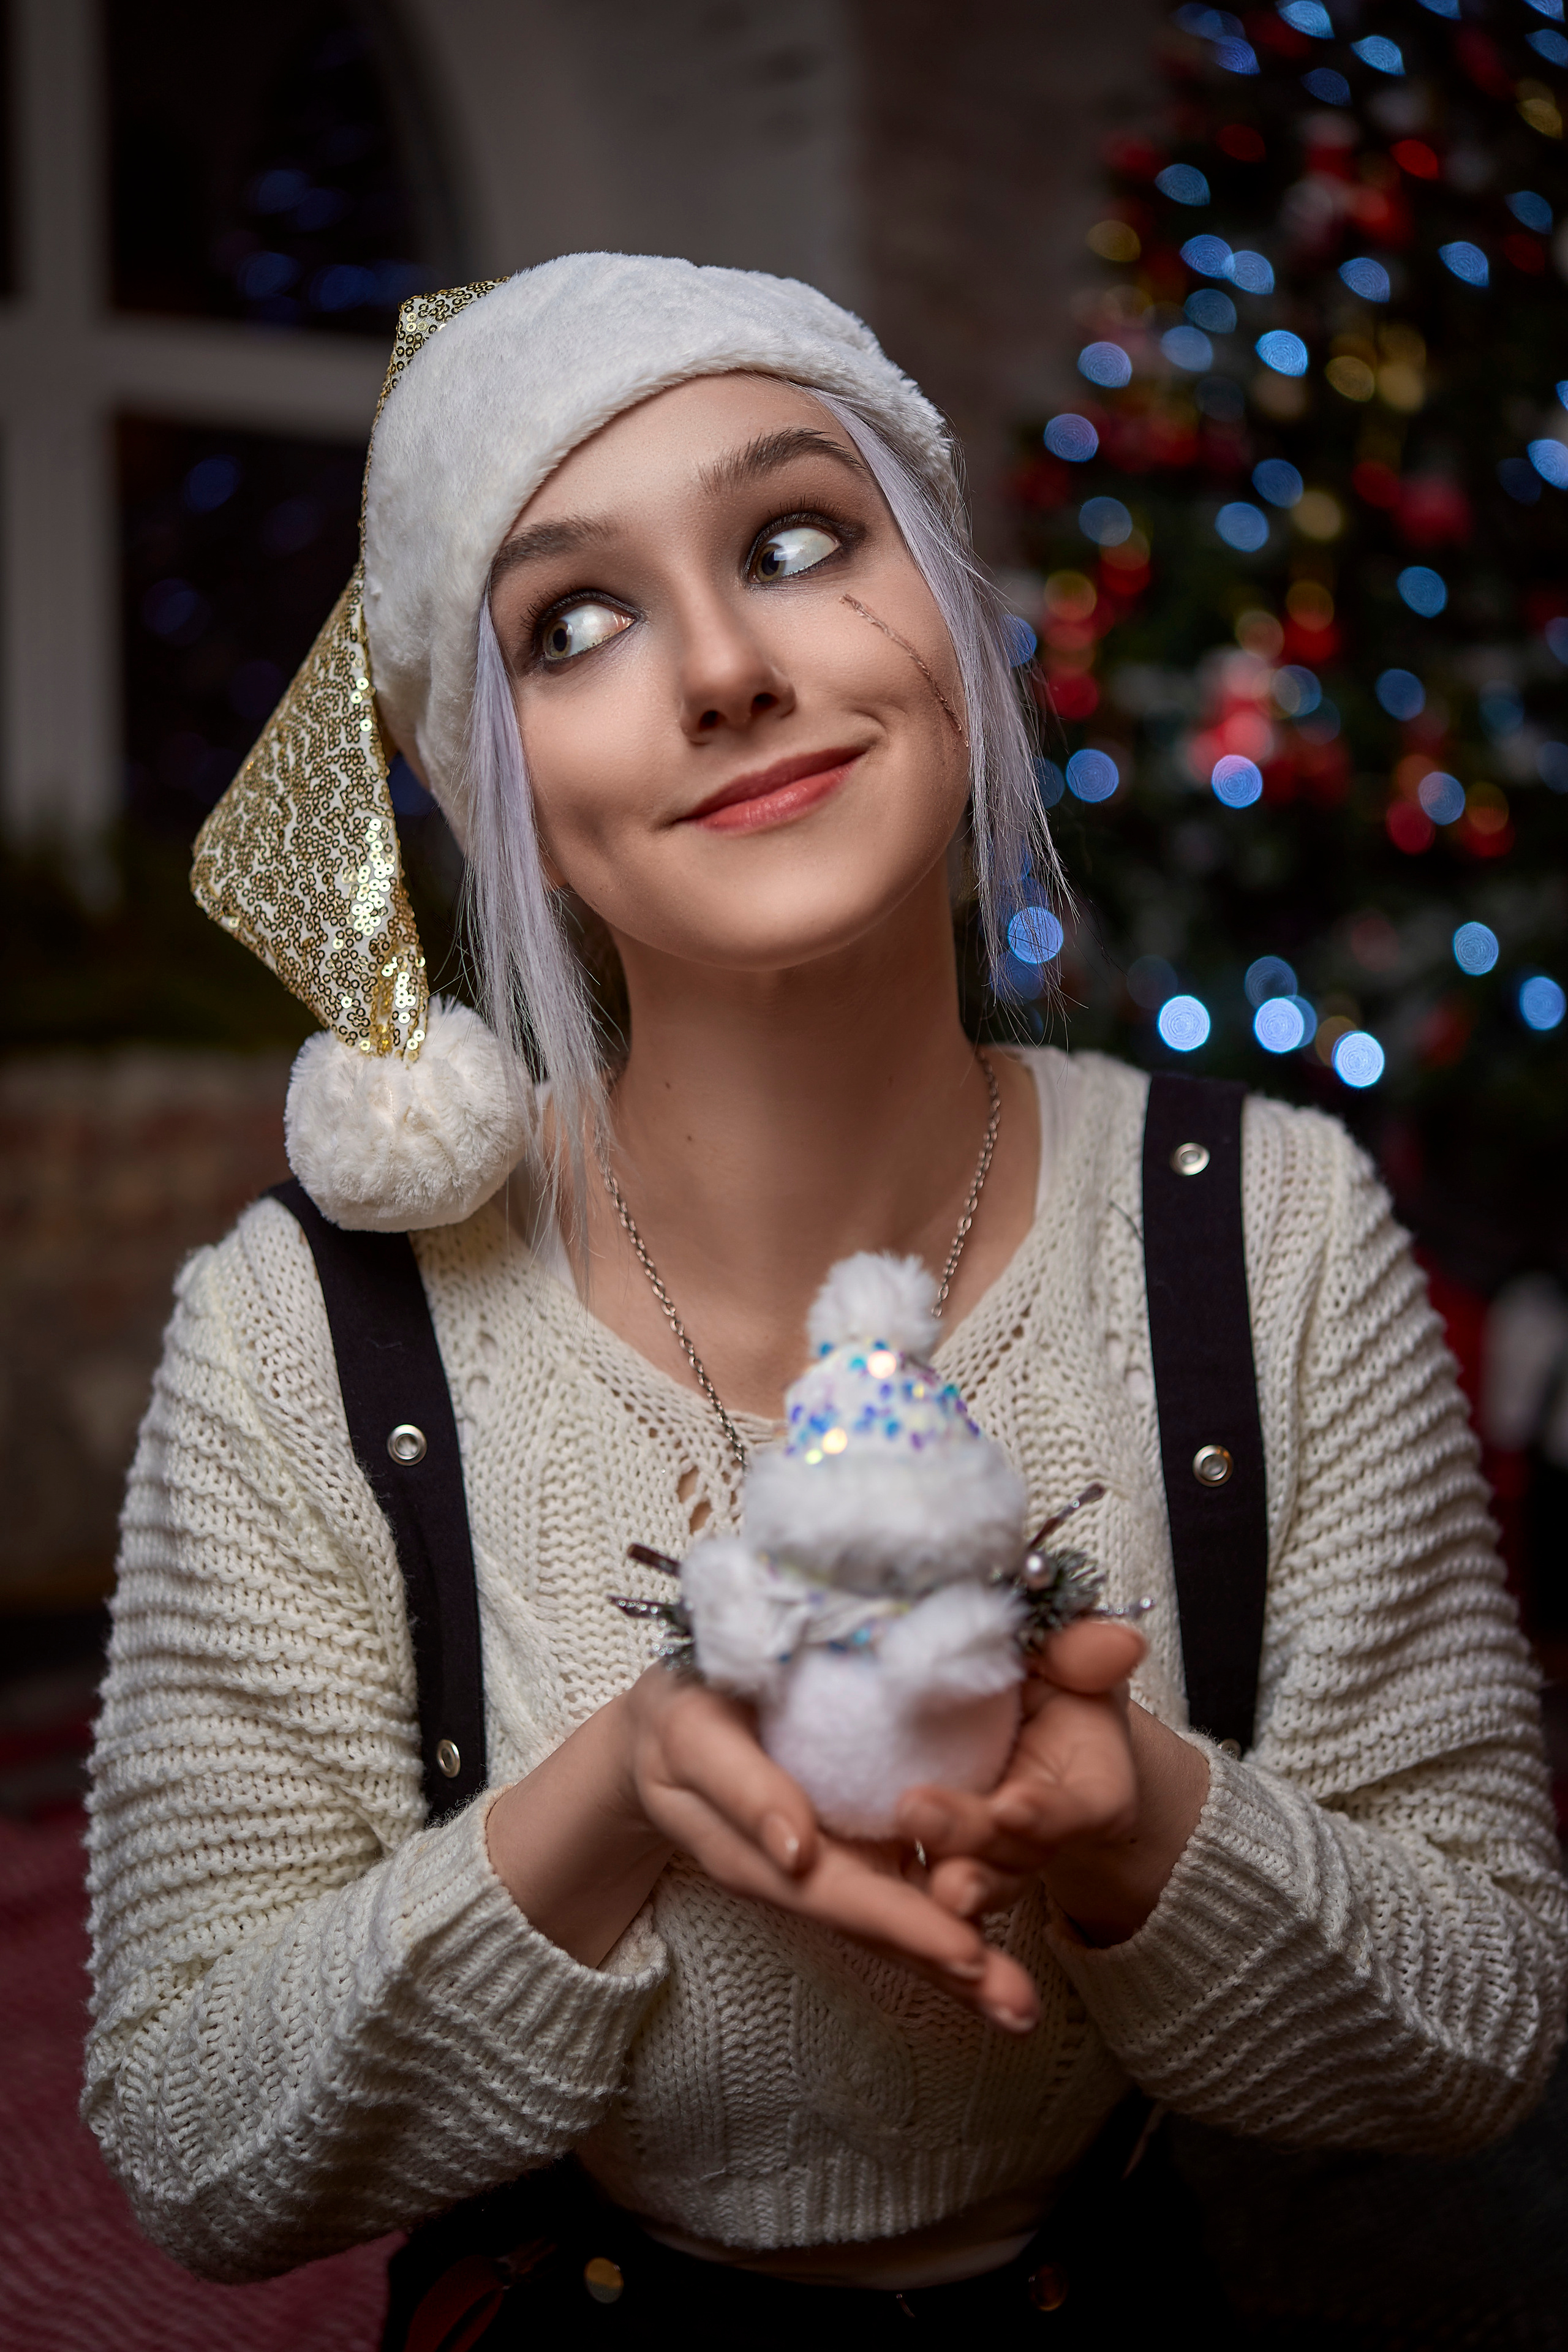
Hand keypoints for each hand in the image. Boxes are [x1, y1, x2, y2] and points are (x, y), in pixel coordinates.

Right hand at [623, 1666, 1042, 2032]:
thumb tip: (797, 1849)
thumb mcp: (692, 1737)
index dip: (903, 1923)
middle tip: (1015, 2005)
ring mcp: (826, 1870)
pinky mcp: (847, 1854)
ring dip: (956, 1969)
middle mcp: (799, 1875)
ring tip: (1020, 2006)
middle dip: (947, 1968)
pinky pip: (897, 1893)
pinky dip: (946, 1924)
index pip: (839, 1895)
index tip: (965, 1954)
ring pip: (893, 1922)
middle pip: (875, 1929)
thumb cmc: (681, 1718)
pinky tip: (996, 1957)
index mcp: (759, 1855)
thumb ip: (741, 1787)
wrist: (666, 1727)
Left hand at [895, 1619, 1208, 1946]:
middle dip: (968, 1836)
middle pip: (1013, 1851)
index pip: (1076, 1809)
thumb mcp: (1066, 1657)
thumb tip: (1121, 1644)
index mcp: (1091, 1789)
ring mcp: (996, 1854)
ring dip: (945, 1877)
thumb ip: (1083, 1653)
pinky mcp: (948, 1856)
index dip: (1047, 1814)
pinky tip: (880, 1889)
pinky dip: (910, 1893)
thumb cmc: (1049, 1679)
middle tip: (917, 1813)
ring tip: (909, 1868)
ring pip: (975, 1877)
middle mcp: (1043, 1833)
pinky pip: (931, 1882)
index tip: (1012, 1807)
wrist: (1019, 1710)